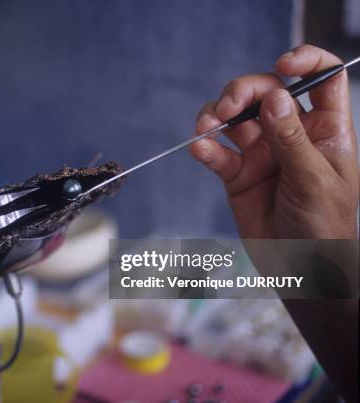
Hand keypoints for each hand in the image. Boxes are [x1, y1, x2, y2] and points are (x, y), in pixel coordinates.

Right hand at [190, 45, 357, 238]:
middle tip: (228, 107)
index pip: (320, 79)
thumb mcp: (314, 180)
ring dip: (216, 115)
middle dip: (243, 92)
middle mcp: (290, 134)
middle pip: (265, 93)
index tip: (283, 63)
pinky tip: (200, 149)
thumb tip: (275, 97)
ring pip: (235, 118)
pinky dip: (205, 148)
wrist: (300, 267)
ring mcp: (261, 153)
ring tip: (207, 126)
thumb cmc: (324, 226)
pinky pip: (217, 154)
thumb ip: (292, 139)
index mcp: (324, 129)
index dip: (304, 61)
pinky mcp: (237, 174)